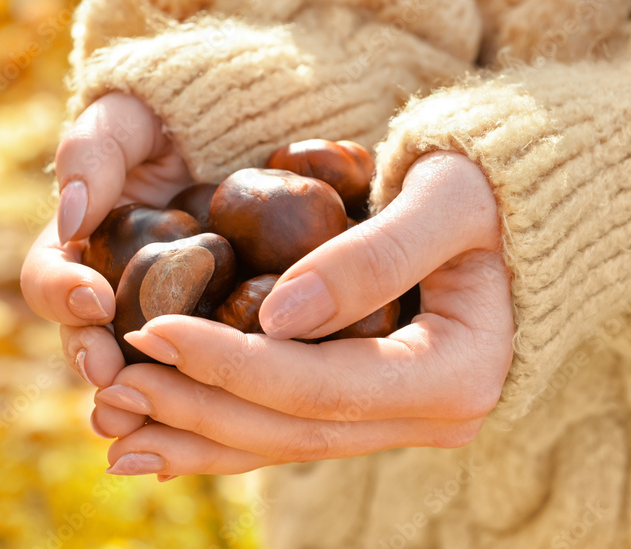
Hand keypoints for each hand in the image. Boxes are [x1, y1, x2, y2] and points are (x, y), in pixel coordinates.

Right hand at [20, 92, 192, 399]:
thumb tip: (72, 220)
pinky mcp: (209, 319)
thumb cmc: (161, 115)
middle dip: (94, 361)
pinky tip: (209, 403)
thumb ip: (91, 156)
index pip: (49, 280)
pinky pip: (197, 358)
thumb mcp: (122, 118)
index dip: (63, 295)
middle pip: (87, 339)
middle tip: (112, 376)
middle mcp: (111, 288)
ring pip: (138, 363)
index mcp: (77, 247)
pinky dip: (195, 385)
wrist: (226, 123)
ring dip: (136, 392)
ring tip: (144, 414)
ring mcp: (160, 309)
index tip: (94, 299)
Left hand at [94, 151, 515, 476]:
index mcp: (457, 373)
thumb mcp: (443, 200)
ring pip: (286, 443)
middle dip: (198, 407)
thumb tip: (277, 317)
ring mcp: (405, 420)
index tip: (152, 328)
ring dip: (199, 435)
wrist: (516, 211)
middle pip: (293, 428)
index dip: (230, 363)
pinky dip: (227, 430)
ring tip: (117, 429)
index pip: (320, 385)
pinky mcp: (377, 408)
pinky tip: (166, 437)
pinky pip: (292, 429)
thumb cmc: (488, 188)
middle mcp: (432, 415)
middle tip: (113, 386)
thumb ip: (372, 257)